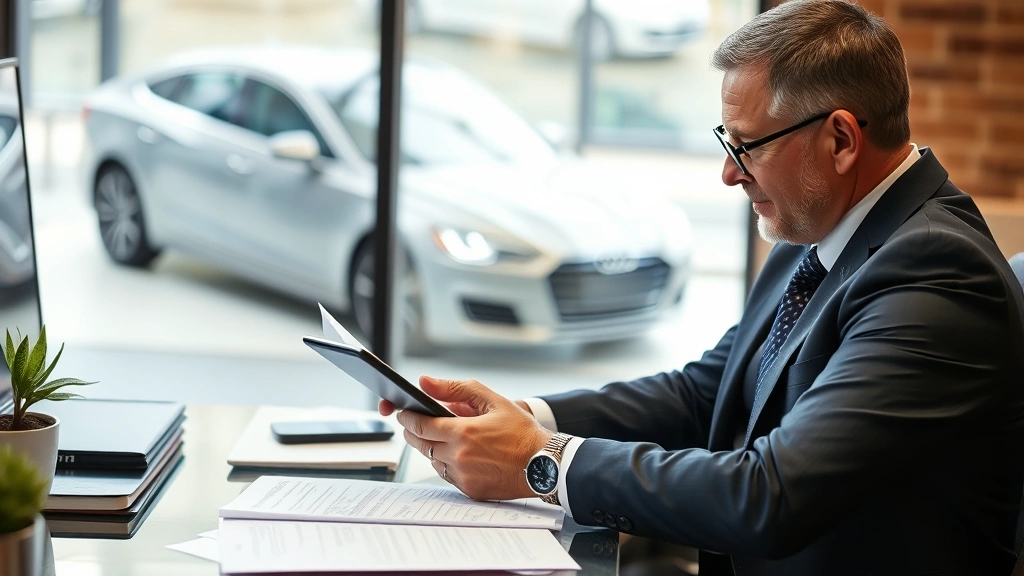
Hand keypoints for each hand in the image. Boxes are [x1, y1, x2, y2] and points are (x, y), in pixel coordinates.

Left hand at [390, 376, 552, 500]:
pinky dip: (446, 463)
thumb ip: (455, 388)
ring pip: (431, 460)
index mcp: (463, 433)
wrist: (545, 464)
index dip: (406, 417)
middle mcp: (459, 457)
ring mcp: (463, 476)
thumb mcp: (492, 400)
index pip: (419, 425)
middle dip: (414, 431)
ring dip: (431, 447)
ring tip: (445, 436)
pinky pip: (446, 475)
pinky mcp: (469, 489)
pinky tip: (459, 453)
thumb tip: (425, 382)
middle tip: (418, 422)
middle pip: (419, 444)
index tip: (404, 411)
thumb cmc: (522, 431)